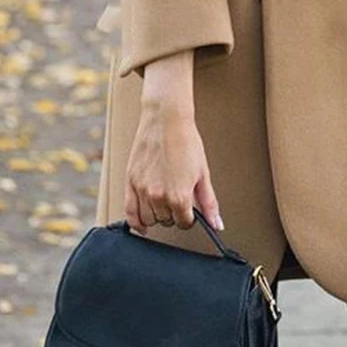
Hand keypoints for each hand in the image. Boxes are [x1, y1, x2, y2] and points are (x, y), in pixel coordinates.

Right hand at [123, 50, 223, 234]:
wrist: (166, 120)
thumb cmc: (186, 142)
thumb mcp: (203, 173)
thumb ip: (209, 202)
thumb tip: (217, 224)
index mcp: (179, 196)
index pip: (184, 222)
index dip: (189, 217)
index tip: (190, 209)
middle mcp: (158, 196)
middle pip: (166, 221)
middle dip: (174, 214)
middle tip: (177, 198)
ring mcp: (142, 190)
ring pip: (149, 219)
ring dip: (157, 215)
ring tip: (164, 201)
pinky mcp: (130, 182)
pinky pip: (129, 212)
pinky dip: (135, 222)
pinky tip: (142, 226)